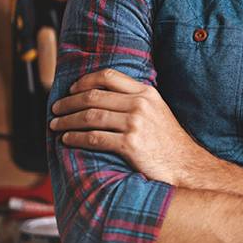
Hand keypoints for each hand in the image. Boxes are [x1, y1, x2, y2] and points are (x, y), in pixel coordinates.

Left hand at [49, 68, 206, 185]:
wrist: (186, 166)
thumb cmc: (170, 143)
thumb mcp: (158, 112)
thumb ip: (137, 101)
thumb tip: (104, 98)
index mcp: (147, 93)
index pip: (108, 76)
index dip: (85, 81)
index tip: (72, 90)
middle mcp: (140, 104)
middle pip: (93, 96)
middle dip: (69, 102)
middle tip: (56, 109)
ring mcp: (135, 123)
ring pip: (90, 116)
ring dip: (67, 120)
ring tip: (55, 125)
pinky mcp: (130, 144)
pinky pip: (93, 138)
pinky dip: (75, 138)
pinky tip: (67, 140)